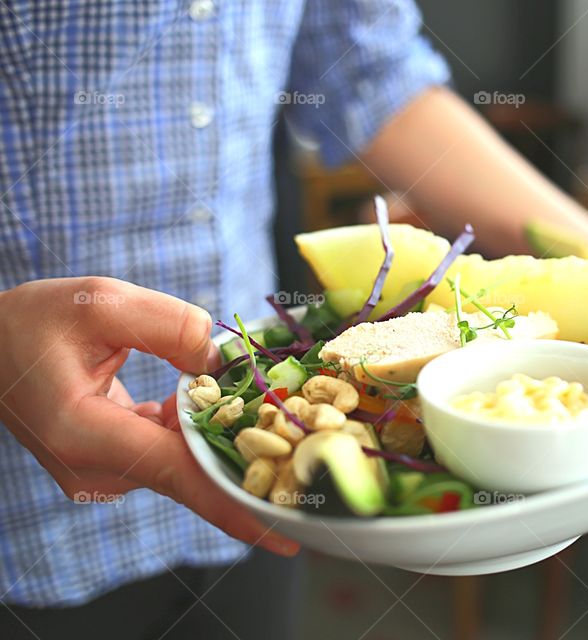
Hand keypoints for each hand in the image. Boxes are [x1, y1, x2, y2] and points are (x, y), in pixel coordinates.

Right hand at [0, 277, 298, 555]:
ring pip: (182, 462)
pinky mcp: (110, 464)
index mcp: (82, 431)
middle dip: (249, 462)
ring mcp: (100, 472)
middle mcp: (92, 467)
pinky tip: (211, 402)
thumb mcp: (100, 301)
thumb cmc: (35, 322)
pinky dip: (195, 432)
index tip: (282, 530)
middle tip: (308, 456)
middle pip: (189, 473)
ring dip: (222, 437)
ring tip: (264, 411)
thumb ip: (168, 323)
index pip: (175, 473)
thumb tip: (222, 357)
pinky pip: (168, 454)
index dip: (233, 502)